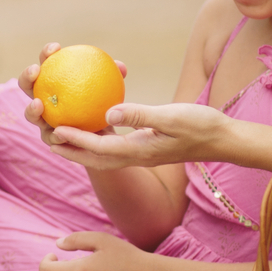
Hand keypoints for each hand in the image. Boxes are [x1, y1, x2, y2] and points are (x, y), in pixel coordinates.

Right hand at [17, 43, 128, 144]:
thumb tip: (120, 66)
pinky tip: (60, 135)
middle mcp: (44, 99)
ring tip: (38, 104)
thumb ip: (114, 79)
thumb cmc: (104, 103)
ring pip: (31, 115)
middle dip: (27, 77)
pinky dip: (54, 136)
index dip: (47, 54)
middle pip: (28, 86)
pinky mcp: (51, 139)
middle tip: (35, 70)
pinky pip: (50, 138)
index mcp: (55, 81)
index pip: (47, 64)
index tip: (56, 48)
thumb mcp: (111, 91)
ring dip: (31, 109)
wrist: (105, 131)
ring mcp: (44, 120)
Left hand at [42, 102, 235, 170]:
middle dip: (70, 151)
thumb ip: (140, 115)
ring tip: (62, 134)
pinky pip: (115, 144)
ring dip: (81, 147)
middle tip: (48, 139)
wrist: (223, 140)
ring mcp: (141, 153)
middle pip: (94, 158)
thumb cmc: (201, 125)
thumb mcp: (172, 117)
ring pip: (103, 154)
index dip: (76, 140)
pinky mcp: (145, 147)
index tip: (55, 130)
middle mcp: (136, 156)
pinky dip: (100, 136)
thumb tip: (108, 112)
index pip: (100, 148)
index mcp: (139, 151)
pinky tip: (94, 119)